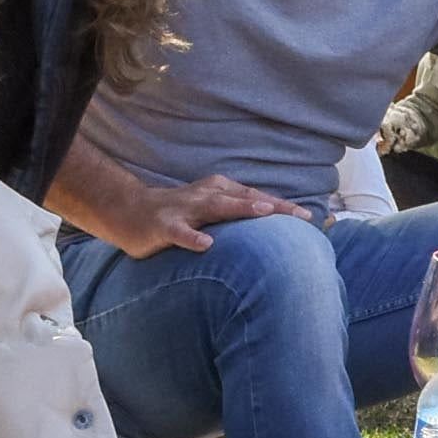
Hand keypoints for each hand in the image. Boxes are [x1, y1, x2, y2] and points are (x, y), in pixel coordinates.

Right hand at [115, 173, 304, 257]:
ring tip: (264, 213)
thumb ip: (235, 217)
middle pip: (245, 199)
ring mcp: (184, 209)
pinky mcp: (163, 226)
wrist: (127, 210)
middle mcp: (205, 196)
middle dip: (274, 207)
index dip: (283, 208)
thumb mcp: (209, 211)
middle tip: (301, 216)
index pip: (256, 198)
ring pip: (216, 207)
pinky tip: (206, 245)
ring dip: (240, 209)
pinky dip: (192, 237)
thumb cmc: (177, 213)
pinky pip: (180, 232)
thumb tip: (270, 229)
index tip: (310, 218)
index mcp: (218, 192)